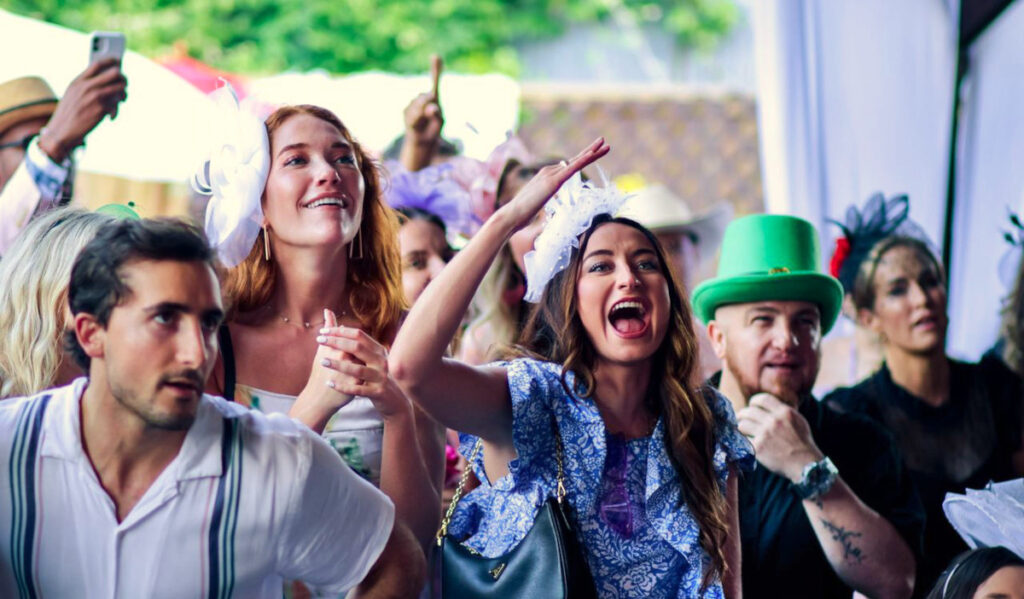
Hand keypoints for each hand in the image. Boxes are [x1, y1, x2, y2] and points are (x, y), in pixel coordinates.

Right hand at [38, 59, 127, 162]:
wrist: (62, 132)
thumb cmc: (69, 114)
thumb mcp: (72, 94)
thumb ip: (86, 85)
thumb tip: (107, 79)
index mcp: (78, 81)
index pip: (97, 64)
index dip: (111, 61)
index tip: (118, 61)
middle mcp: (87, 86)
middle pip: (115, 73)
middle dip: (123, 79)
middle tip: (123, 85)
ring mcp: (95, 97)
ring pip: (121, 89)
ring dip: (124, 95)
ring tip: (120, 101)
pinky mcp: (102, 109)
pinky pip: (117, 105)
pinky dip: (116, 112)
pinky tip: (111, 117)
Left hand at [313, 313, 410, 419]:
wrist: (395, 400)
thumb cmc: (378, 377)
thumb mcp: (373, 359)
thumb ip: (359, 345)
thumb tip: (339, 327)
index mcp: (379, 351)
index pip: (358, 335)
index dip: (340, 331)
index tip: (323, 331)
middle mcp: (381, 361)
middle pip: (357, 348)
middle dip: (336, 342)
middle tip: (319, 340)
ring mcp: (380, 377)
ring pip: (357, 369)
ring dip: (338, 365)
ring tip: (322, 361)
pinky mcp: (378, 392)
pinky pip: (357, 389)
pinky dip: (343, 387)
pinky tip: (329, 384)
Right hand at [403, 55, 443, 143]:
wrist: (421, 141)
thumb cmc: (433, 130)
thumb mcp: (440, 122)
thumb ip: (436, 114)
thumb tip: (432, 106)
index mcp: (434, 98)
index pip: (435, 82)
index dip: (436, 69)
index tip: (436, 56)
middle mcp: (422, 97)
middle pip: (424, 96)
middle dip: (427, 103)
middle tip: (432, 110)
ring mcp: (412, 103)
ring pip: (417, 106)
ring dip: (422, 115)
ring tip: (424, 123)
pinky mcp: (405, 111)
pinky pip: (411, 113)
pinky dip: (415, 119)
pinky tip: (417, 124)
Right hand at [495, 137, 610, 231]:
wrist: (512, 214)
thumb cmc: (522, 213)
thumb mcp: (537, 203)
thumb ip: (544, 198)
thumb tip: (545, 201)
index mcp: (547, 175)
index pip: (569, 166)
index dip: (582, 159)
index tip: (593, 153)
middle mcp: (549, 171)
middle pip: (575, 160)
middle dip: (591, 150)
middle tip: (604, 142)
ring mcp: (551, 174)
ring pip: (577, 162)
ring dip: (593, 153)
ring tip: (606, 145)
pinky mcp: (553, 181)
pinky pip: (572, 169)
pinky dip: (583, 160)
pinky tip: (592, 155)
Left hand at [737, 392, 823, 482]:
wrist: (805, 464)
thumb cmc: (802, 443)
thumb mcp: (798, 421)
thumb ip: (784, 412)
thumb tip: (769, 405)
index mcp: (784, 412)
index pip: (762, 399)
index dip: (754, 401)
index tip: (752, 405)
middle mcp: (774, 421)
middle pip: (749, 411)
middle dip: (743, 414)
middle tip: (741, 418)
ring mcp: (765, 434)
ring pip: (743, 424)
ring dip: (741, 426)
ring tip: (742, 429)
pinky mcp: (759, 447)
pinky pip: (745, 439)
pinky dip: (744, 440)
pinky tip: (745, 441)